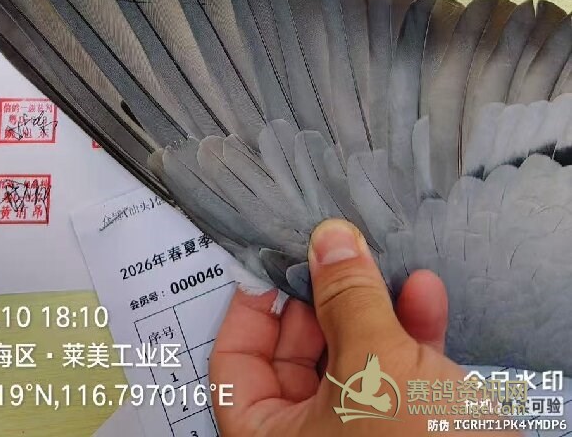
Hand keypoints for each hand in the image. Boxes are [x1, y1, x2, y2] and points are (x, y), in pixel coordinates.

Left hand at [210, 219, 464, 435]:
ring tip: (384, 265)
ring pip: (353, 359)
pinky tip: (425, 298)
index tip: (272, 261)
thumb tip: (327, 242)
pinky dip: (411, 334)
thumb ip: (346, 298)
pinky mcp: (410, 434)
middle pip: (296, 356)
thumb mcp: (375, 365)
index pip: (234, 365)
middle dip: (322, 298)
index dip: (252, 308)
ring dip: (374, 307)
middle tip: (334, 253)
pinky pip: (398, 375)